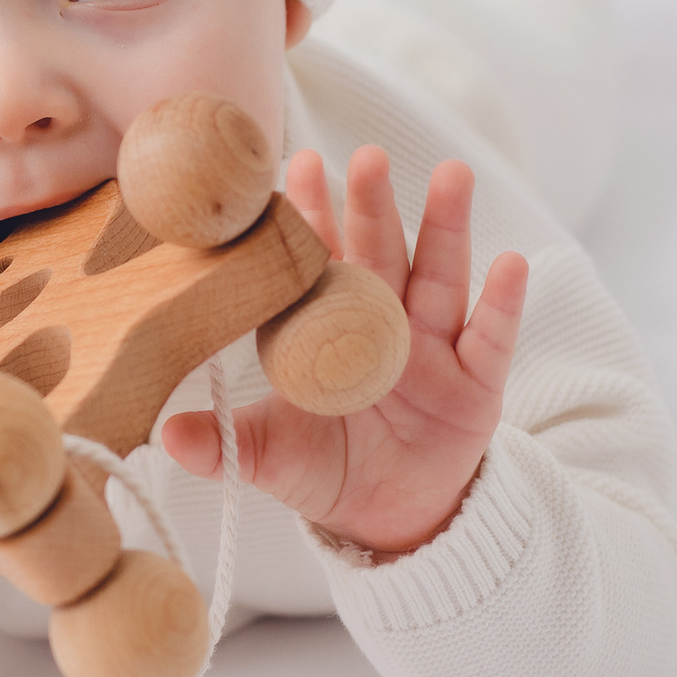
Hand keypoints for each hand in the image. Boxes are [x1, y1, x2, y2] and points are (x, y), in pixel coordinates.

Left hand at [162, 146, 526, 555]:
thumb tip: (165, 435)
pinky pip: (491, 338)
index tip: (296, 166)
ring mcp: (434, 348)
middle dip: (374, 205)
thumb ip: (224, 443)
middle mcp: (385, 324)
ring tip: (454, 177)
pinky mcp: (477, 384)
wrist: (388, 520)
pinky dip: (502, 302)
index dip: (311, 216)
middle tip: (368, 155)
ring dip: (447, 227)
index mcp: (330, 328)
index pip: (319, 261)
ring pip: (441, 276)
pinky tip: (510, 263)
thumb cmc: (325, 470)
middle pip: (381, 253)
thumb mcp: (269, 457)